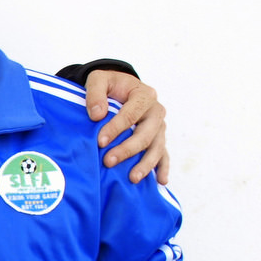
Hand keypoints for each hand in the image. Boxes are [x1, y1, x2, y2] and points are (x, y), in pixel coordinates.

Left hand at [84, 70, 169, 184]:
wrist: (121, 88)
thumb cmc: (110, 84)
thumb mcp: (99, 79)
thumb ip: (96, 93)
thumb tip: (97, 114)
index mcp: (143, 95)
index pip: (131, 114)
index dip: (116, 128)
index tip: (100, 142)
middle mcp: (156, 111)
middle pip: (146, 134)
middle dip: (128, 149)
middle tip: (108, 161)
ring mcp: (159, 127)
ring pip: (157, 147)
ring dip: (145, 164)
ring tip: (132, 178)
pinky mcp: (158, 138)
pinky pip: (164, 154)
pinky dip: (163, 167)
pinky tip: (161, 181)